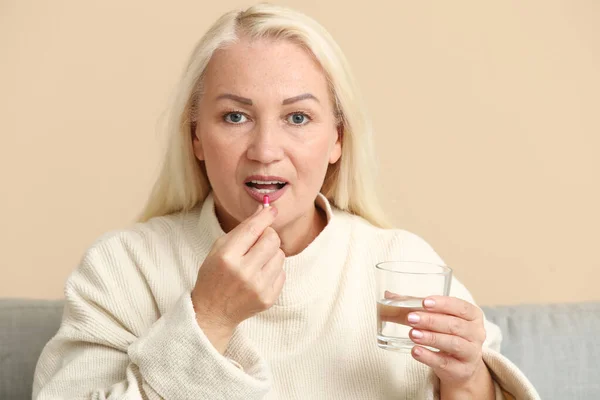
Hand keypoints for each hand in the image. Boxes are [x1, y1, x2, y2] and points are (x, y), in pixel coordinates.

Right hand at [191, 204, 285, 352]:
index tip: (272, 210)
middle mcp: (244, 272)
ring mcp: (258, 287)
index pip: (253, 229)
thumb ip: (242, 229)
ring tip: (257, 261)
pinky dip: (273, 270)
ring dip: (271, 253)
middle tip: (259, 240)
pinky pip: (282, 272)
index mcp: (227, 257)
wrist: (212, 312)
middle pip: (272, 239)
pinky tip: (259, 276)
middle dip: (268, 235)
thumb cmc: (214, 275)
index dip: (265, 216)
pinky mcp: (268, 299)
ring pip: (280, 255)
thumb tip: (266, 209)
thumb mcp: (219, 249)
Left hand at [406, 296, 494, 397]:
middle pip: (454, 325)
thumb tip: (388, 295)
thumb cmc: (447, 334)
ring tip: (412, 334)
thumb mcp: (436, 318)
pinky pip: (445, 363)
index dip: (443, 304)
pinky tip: (415, 351)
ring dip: (431, 338)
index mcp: (472, 315)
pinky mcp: (461, 370)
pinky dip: (429, 357)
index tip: (424, 302)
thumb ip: (414, 306)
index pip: (461, 307)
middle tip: (411, 318)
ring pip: (452, 343)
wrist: (460, 367)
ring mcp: (471, 353)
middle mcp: (476, 333)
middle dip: (431, 321)